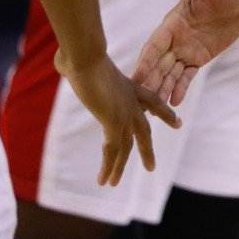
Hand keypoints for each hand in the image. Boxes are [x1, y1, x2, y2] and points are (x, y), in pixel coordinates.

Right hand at [56, 53, 180, 185]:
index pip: (153, 101)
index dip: (164, 113)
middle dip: (146, 149)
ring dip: (120, 167)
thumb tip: (62, 64)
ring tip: (114, 184)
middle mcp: (132, 102)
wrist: (87, 56)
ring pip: (128, 146)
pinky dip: (109, 167)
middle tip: (151, 166)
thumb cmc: (79, 54)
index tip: (176, 122)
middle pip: (145, 130)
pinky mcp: (116, 122)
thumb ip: (76, 68)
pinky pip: (114, 150)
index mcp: (130, 86)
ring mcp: (126, 113)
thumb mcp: (82, 62)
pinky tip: (104, 180)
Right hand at [131, 0, 238, 104]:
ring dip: (162, 88)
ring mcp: (187, 49)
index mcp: (173, 22)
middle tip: (139, 102)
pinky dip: (181, 87)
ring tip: (155, 108)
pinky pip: (187, 75)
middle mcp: (176, 38)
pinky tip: (174, 103)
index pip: (154, 45)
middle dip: (149, 81)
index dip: (145, 62)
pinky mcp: (200, 57)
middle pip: (158, 64)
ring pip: (170, 73)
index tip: (135, 78)